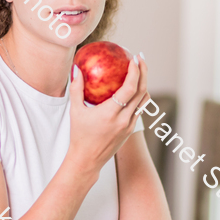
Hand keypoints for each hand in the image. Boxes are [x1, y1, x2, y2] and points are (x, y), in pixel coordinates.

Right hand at [65, 54, 150, 178]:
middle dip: (144, 72)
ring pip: (144, 101)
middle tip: (140, 58)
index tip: (134, 58)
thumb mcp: (75, 111)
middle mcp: (123, 120)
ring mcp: (129, 126)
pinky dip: (139, 96)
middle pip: (142, 91)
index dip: (135, 72)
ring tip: (139, 71)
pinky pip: (139, 109)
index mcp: (110, 114)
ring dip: (144, 84)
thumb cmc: (79, 136)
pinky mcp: (131, 130)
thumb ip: (76, 89)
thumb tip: (76, 69)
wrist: (87, 160)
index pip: (129, 89)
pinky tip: (132, 88)